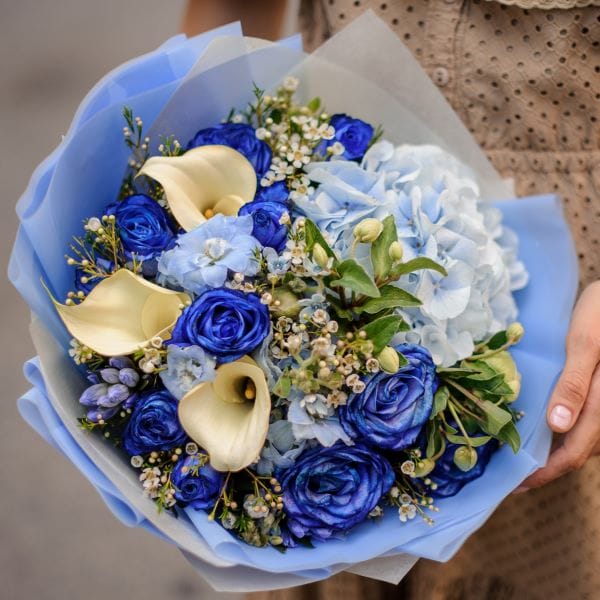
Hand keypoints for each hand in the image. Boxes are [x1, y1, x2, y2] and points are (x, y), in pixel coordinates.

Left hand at [515, 281, 599, 491]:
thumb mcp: (585, 344)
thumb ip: (574, 385)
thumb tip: (557, 426)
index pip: (576, 453)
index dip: (547, 472)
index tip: (519, 485)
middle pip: (582, 452)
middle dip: (550, 468)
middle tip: (516, 476)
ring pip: (588, 441)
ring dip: (560, 453)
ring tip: (527, 456)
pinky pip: (591, 424)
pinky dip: (570, 434)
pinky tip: (549, 430)